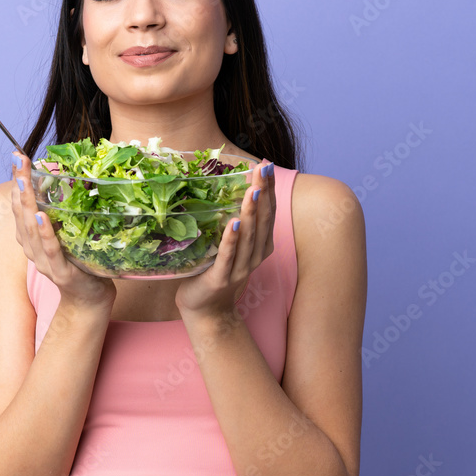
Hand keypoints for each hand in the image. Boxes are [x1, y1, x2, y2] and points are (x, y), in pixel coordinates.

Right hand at [10, 152, 115, 308]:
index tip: (17, 158)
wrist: (90, 299)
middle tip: (18, 161)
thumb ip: (62, 214)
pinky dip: (45, 234)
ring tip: (23, 184)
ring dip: (27, 206)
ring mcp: (45, 262)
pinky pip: (51, 251)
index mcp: (33, 239)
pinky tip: (42, 218)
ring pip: (31, 231)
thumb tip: (71, 180)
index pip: (20, 207)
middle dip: (19, 186)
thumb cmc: (80, 263)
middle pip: (22, 215)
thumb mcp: (67, 235)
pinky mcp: (60, 273)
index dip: (17, 182)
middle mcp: (33, 249)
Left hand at [174, 159, 275, 318]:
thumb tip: (224, 187)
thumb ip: (234, 222)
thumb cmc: (216, 271)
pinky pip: (227, 256)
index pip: (267, 211)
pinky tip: (233, 223)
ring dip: (250, 212)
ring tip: (253, 190)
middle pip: (262, 219)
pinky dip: (231, 240)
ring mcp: (240, 268)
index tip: (266, 164)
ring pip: (248, 236)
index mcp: (260, 245)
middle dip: (263, 191)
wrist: (207, 310)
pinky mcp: (221, 278)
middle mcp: (255, 255)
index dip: (268, 188)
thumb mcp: (231, 244)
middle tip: (263, 167)